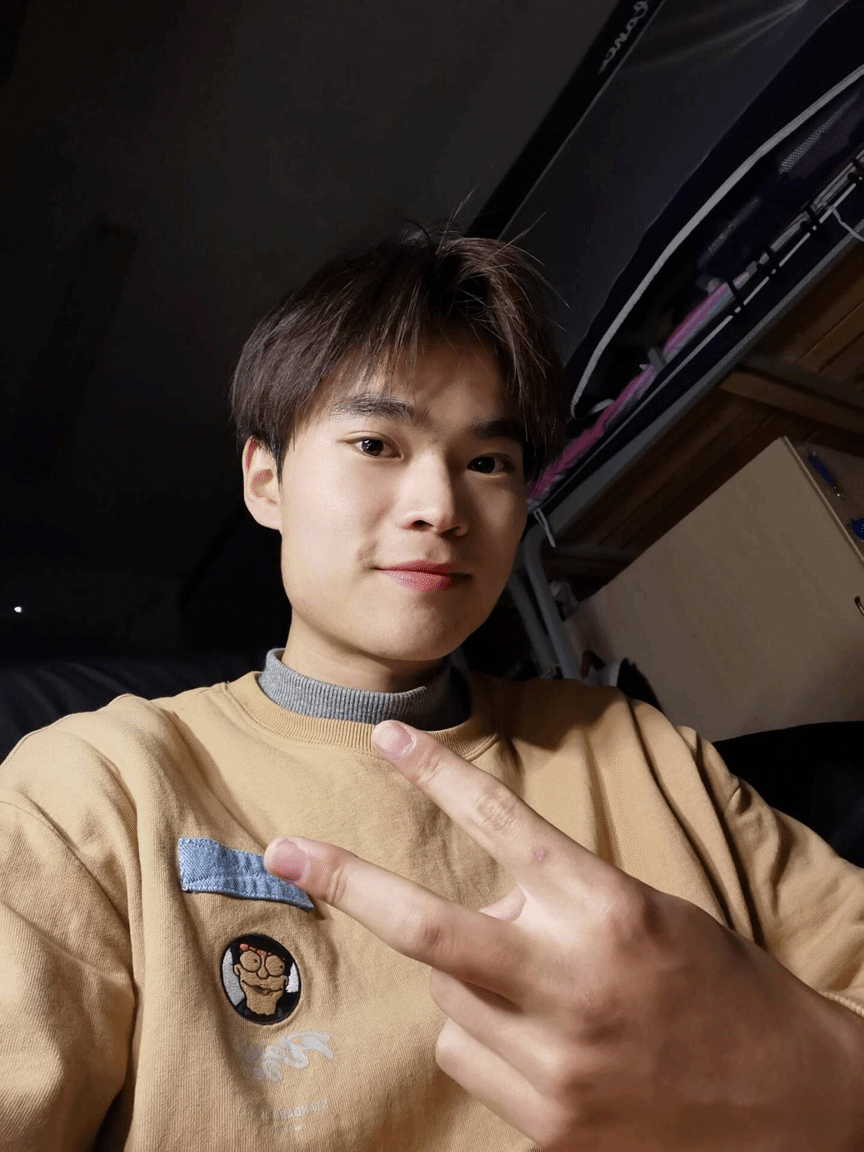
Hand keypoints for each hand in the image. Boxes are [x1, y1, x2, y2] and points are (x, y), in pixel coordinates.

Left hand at [265, 721, 859, 1150]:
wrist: (784, 1099)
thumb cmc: (714, 983)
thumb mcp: (641, 911)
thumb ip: (552, 904)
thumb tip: (471, 904)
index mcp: (607, 909)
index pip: (505, 824)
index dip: (439, 774)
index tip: (388, 738)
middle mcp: (572, 983)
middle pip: (430, 928)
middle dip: (349, 883)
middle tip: (285, 851)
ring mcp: (555, 1063)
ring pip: (445, 999)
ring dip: (467, 981)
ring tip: (540, 993)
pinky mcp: (545, 1123)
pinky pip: (467, 1058)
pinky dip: (485, 1037)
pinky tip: (546, 1045)